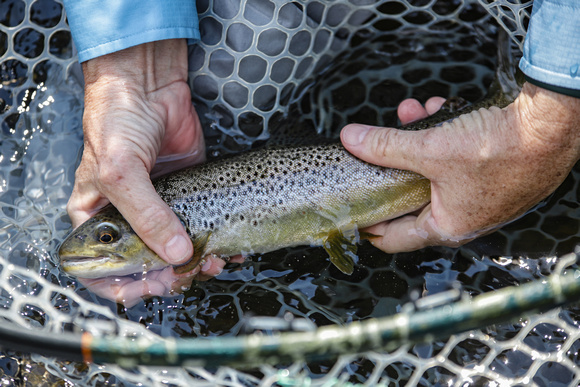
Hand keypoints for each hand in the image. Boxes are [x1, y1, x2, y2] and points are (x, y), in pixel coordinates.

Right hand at [67, 39, 240, 305]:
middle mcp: (127, 220)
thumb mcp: (121, 172)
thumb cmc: (117, 122)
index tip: (155, 285)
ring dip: (196, 264)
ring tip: (213, 261)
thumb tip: (175, 255)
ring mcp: (158, 209)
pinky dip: (215, 243)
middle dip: (170, 276)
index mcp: (97, 221)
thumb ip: (146, 216)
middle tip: (190, 272)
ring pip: (177, 252)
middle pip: (146, 267)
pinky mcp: (186, 196)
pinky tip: (227, 249)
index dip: (128, 286)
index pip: (104, 272)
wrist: (149, 85)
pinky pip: (201, 228)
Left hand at [341, 83, 579, 252]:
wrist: (553, 125)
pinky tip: (438, 109)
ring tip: (411, 114)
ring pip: (433, 170)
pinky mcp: (494, 173)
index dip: (368, 223)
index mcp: (447, 226)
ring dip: (417, 141)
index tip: (351, 207)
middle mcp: (465, 217)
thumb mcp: (429, 149)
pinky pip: (456, 158)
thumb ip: (384, 146)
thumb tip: (350, 139)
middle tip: (376, 146)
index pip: (394, 239)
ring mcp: (482, 196)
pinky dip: (443, 135)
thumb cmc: (500, 149)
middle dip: (392, 164)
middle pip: (410, 196)